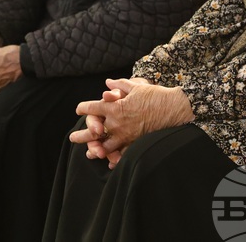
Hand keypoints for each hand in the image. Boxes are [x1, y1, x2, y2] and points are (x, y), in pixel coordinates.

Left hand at [70, 78, 193, 167]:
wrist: (173, 109)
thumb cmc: (155, 95)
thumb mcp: (136, 87)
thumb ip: (120, 86)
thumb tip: (108, 83)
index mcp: (115, 107)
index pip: (92, 108)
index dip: (84, 108)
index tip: (79, 109)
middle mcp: (117, 122)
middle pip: (93, 131)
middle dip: (82, 135)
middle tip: (72, 138)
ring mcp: (125, 135)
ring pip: (105, 146)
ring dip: (96, 149)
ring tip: (90, 153)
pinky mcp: (135, 143)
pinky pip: (122, 153)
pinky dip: (115, 158)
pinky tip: (110, 161)